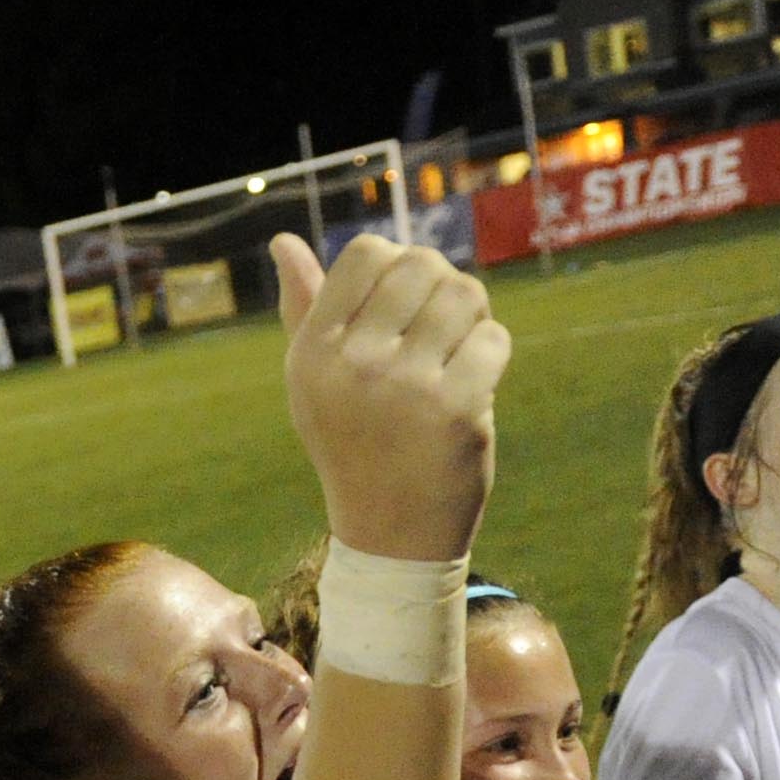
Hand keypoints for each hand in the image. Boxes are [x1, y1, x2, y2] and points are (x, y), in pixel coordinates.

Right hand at [271, 231, 508, 560]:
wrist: (390, 536)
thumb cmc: (354, 445)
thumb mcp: (316, 382)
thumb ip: (304, 309)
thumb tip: (284, 243)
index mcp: (312, 353)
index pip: (367, 253)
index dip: (397, 266)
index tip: (401, 308)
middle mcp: (352, 366)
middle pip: (421, 264)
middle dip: (442, 287)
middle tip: (439, 330)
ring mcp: (405, 389)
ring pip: (465, 294)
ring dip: (473, 317)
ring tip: (458, 351)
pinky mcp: (455, 409)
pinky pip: (494, 339)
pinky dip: (492, 356)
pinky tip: (473, 386)